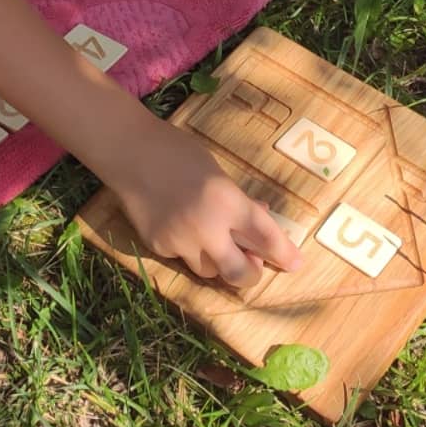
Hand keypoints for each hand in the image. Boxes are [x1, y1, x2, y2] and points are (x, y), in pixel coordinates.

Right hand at [112, 122, 302, 290]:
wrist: (129, 152)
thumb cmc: (178, 152)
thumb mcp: (217, 172)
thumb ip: (237, 201)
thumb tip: (259, 217)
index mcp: (227, 201)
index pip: (265, 237)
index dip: (284, 253)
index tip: (296, 263)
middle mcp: (207, 228)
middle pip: (240, 273)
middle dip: (251, 274)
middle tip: (253, 266)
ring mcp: (180, 241)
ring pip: (210, 271)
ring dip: (219, 261)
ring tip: (212, 238)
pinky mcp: (159, 247)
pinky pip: (183, 258)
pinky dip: (189, 248)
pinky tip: (180, 225)